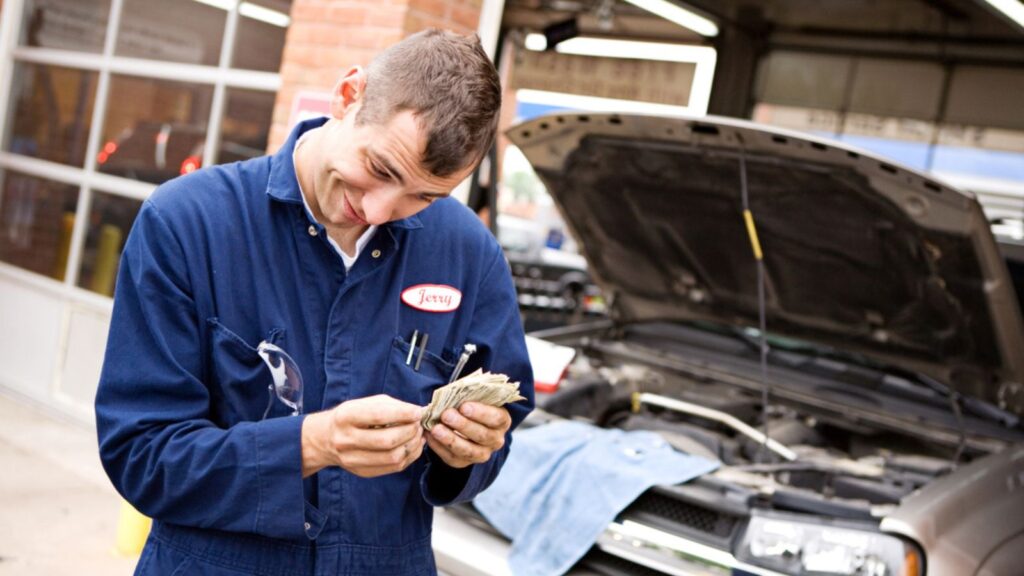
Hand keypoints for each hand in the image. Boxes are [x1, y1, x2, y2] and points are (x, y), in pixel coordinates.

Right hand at [301, 394, 424, 477]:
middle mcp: (346, 440)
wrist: (326, 438)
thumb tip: (418, 413)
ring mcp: (352, 459)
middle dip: (410, 431)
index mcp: (346, 417)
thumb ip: (392, 406)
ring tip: (418, 435)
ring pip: (393, 457)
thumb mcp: (366, 402)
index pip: (379, 416)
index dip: (403, 414)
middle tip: (419, 424)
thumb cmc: (353, 416)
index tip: (417, 412)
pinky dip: (409, 456)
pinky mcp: (362, 472)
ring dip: (412, 445)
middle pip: (388, 441)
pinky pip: (393, 468)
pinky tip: (413, 446)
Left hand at [426, 402, 510, 468]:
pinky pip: (453, 458)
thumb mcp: (474, 399)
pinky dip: (439, 447)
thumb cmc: (470, 406)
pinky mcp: (465, 462)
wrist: (464, 422)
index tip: (464, 406)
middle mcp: (496, 440)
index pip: (496, 418)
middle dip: (463, 425)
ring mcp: (482, 453)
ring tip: (435, 429)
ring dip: (451, 439)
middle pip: (482, 435)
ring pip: (468, 451)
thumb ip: (468, 397)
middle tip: (446, 415)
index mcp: (502, 421)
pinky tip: (429, 436)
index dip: (481, 413)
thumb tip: (452, 395)